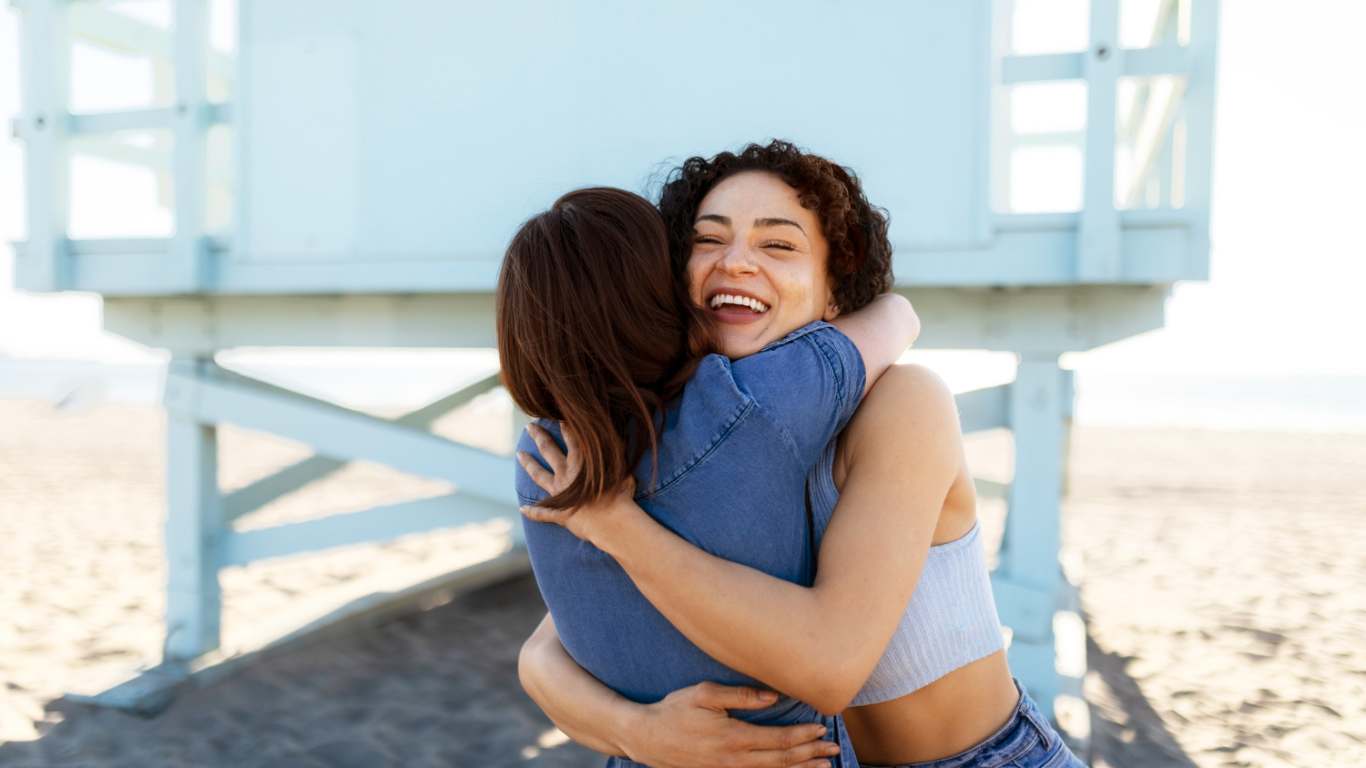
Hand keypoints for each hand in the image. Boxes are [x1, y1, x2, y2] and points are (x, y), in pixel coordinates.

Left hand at [517, 422, 635, 542]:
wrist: (611, 522)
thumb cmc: (620, 495)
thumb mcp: (623, 469)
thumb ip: (618, 455)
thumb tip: (622, 439)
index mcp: (581, 461)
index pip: (571, 437)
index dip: (564, 424)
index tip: (556, 413)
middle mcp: (566, 473)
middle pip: (548, 450)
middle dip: (539, 436)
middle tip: (530, 426)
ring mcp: (559, 493)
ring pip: (539, 475)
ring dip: (529, 464)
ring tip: (519, 454)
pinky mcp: (558, 513)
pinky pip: (541, 513)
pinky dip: (532, 512)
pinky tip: (522, 509)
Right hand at [623, 682, 841, 767]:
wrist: (647, 738)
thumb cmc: (675, 710)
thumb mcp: (704, 694)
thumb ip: (741, 695)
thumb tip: (774, 697)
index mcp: (734, 737)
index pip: (778, 740)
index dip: (802, 735)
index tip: (822, 728)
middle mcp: (734, 759)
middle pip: (781, 760)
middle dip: (810, 755)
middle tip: (833, 750)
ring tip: (824, 765)